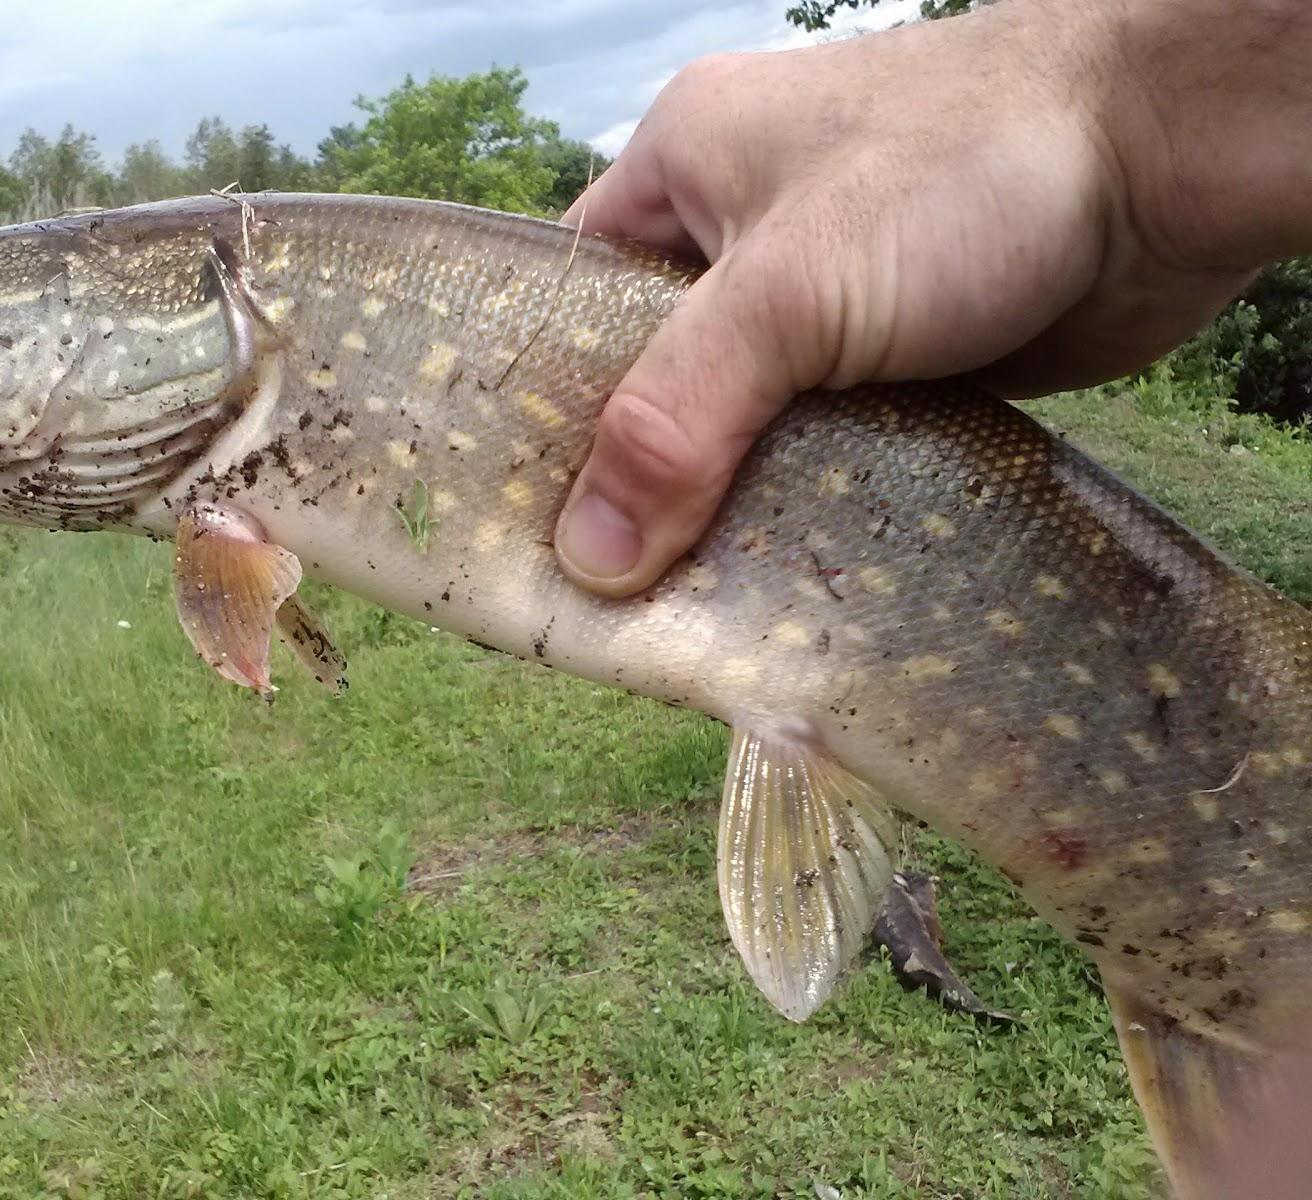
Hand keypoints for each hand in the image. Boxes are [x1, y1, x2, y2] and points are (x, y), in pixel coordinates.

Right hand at [554, 0, 1311, 596]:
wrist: (1164, 159)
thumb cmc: (961, 173)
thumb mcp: (789, 291)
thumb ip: (678, 420)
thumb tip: (588, 558)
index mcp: (679, 170)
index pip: (566, 304)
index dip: (537, 408)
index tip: (514, 516)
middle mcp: (737, 237)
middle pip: (650, 380)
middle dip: (636, 477)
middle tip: (595, 585)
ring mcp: (821, 301)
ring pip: (736, 425)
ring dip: (725, 503)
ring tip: (677, 607)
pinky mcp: (889, 362)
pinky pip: (813, 447)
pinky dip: (800, 504)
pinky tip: (778, 577)